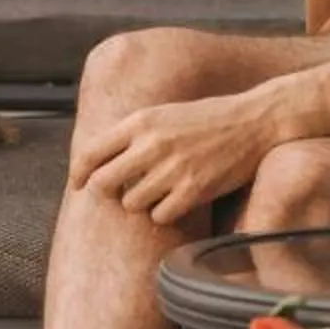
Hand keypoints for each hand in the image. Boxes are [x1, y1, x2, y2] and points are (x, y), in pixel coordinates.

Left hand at [70, 92, 269, 227]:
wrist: (252, 121)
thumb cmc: (207, 117)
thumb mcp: (164, 112)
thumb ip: (133, 132)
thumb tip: (100, 157)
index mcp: (141, 122)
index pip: (92, 152)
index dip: (78, 172)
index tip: (77, 183)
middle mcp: (151, 145)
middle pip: (104, 183)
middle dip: (107, 191)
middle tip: (118, 191)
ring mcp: (172, 170)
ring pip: (131, 203)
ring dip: (140, 201)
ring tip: (157, 189)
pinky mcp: (192, 191)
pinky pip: (159, 215)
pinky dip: (164, 212)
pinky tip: (175, 198)